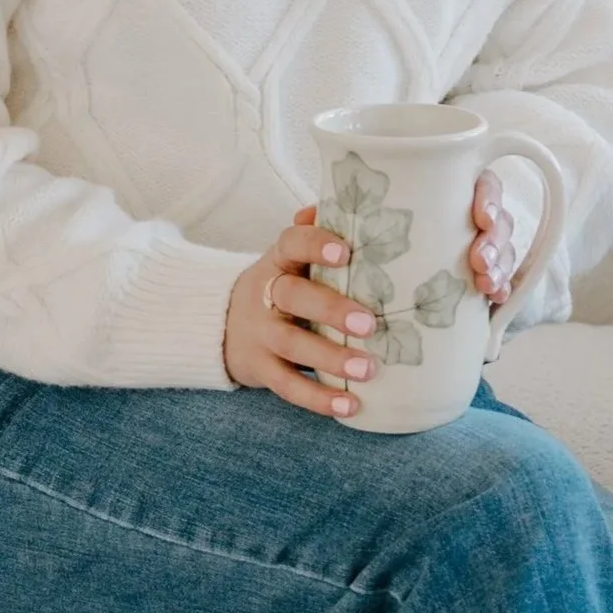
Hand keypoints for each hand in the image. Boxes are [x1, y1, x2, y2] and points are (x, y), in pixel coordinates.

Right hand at [222, 179, 521, 412]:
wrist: (225, 324)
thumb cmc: (288, 285)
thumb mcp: (298, 258)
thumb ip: (332, 237)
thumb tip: (386, 207)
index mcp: (281, 259)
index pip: (291, 242)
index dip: (314, 244)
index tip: (344, 252)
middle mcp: (267, 293)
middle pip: (292, 295)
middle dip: (331, 308)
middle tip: (370, 322)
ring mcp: (260, 332)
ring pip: (291, 344)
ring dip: (330, 357)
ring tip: (368, 368)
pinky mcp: (260, 368)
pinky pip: (287, 385)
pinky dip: (318, 398)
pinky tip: (350, 405)